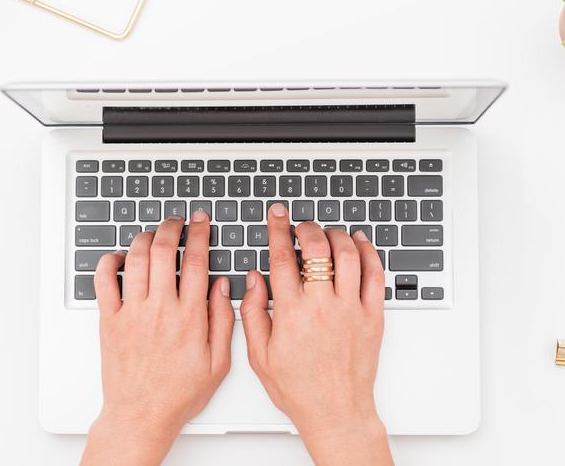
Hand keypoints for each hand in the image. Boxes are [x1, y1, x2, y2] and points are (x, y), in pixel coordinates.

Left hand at [81, 212, 233, 465]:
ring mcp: (132, 312)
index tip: (200, 221)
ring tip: (152, 234)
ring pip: (135, 259)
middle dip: (171, 227)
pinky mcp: (110, 320)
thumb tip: (222, 286)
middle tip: (176, 221)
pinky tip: (119, 257)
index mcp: (189, 316)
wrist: (141, 414)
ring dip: (144, 238)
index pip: (196, 260)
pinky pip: (103, 281)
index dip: (199, 234)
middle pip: (163, 251)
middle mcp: (160, 309)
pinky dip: (109, 262)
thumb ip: (223, 320)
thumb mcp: (218, 362)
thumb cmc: (179, 393)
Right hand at [240, 203, 392, 465]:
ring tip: (327, 232)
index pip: (283, 257)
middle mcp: (323, 306)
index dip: (277, 229)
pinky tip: (360, 243)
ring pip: (348, 254)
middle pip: (318, 248)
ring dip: (336, 235)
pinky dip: (369, 252)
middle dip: (307, 227)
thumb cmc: (298, 388)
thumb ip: (251, 313)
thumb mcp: (259, 355)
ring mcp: (351, 309)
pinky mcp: (373, 316)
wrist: (336, 412)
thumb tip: (253, 279)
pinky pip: (375, 274)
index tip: (277, 214)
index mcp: (291, 313)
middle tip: (301, 224)